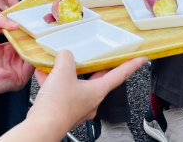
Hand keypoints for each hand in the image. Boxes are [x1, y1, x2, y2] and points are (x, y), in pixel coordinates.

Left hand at [0, 14, 33, 98]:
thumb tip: (17, 23)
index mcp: (7, 49)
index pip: (22, 39)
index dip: (27, 31)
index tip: (33, 23)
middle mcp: (14, 59)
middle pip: (29, 47)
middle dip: (34, 38)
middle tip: (41, 29)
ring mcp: (18, 68)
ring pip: (33, 55)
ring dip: (37, 47)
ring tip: (42, 37)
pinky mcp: (21, 77)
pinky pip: (32, 67)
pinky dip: (36, 58)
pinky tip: (37, 49)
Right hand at [31, 51, 146, 135]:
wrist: (40, 127)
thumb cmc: (57, 106)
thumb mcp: (63, 71)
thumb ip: (67, 57)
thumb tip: (64, 54)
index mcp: (97, 91)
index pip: (120, 74)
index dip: (132, 64)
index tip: (142, 58)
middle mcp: (90, 100)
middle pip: (96, 78)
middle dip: (94, 65)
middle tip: (99, 54)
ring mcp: (76, 106)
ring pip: (74, 83)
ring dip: (66, 72)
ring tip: (58, 61)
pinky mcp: (62, 110)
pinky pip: (60, 91)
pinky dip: (53, 81)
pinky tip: (43, 73)